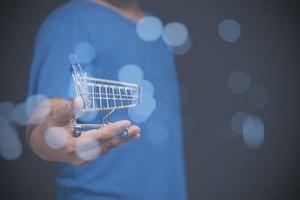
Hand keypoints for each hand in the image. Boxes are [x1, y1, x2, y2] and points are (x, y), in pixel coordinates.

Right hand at [26, 97, 140, 165]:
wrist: (44, 147)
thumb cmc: (49, 129)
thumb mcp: (54, 118)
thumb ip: (67, 110)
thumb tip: (79, 100)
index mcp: (71, 146)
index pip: (96, 138)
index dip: (111, 130)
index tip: (125, 123)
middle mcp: (79, 156)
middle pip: (105, 146)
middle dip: (122, 137)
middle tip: (136, 129)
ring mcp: (85, 159)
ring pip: (106, 148)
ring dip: (122, 140)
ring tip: (136, 131)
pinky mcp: (88, 157)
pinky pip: (104, 149)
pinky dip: (116, 141)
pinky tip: (126, 135)